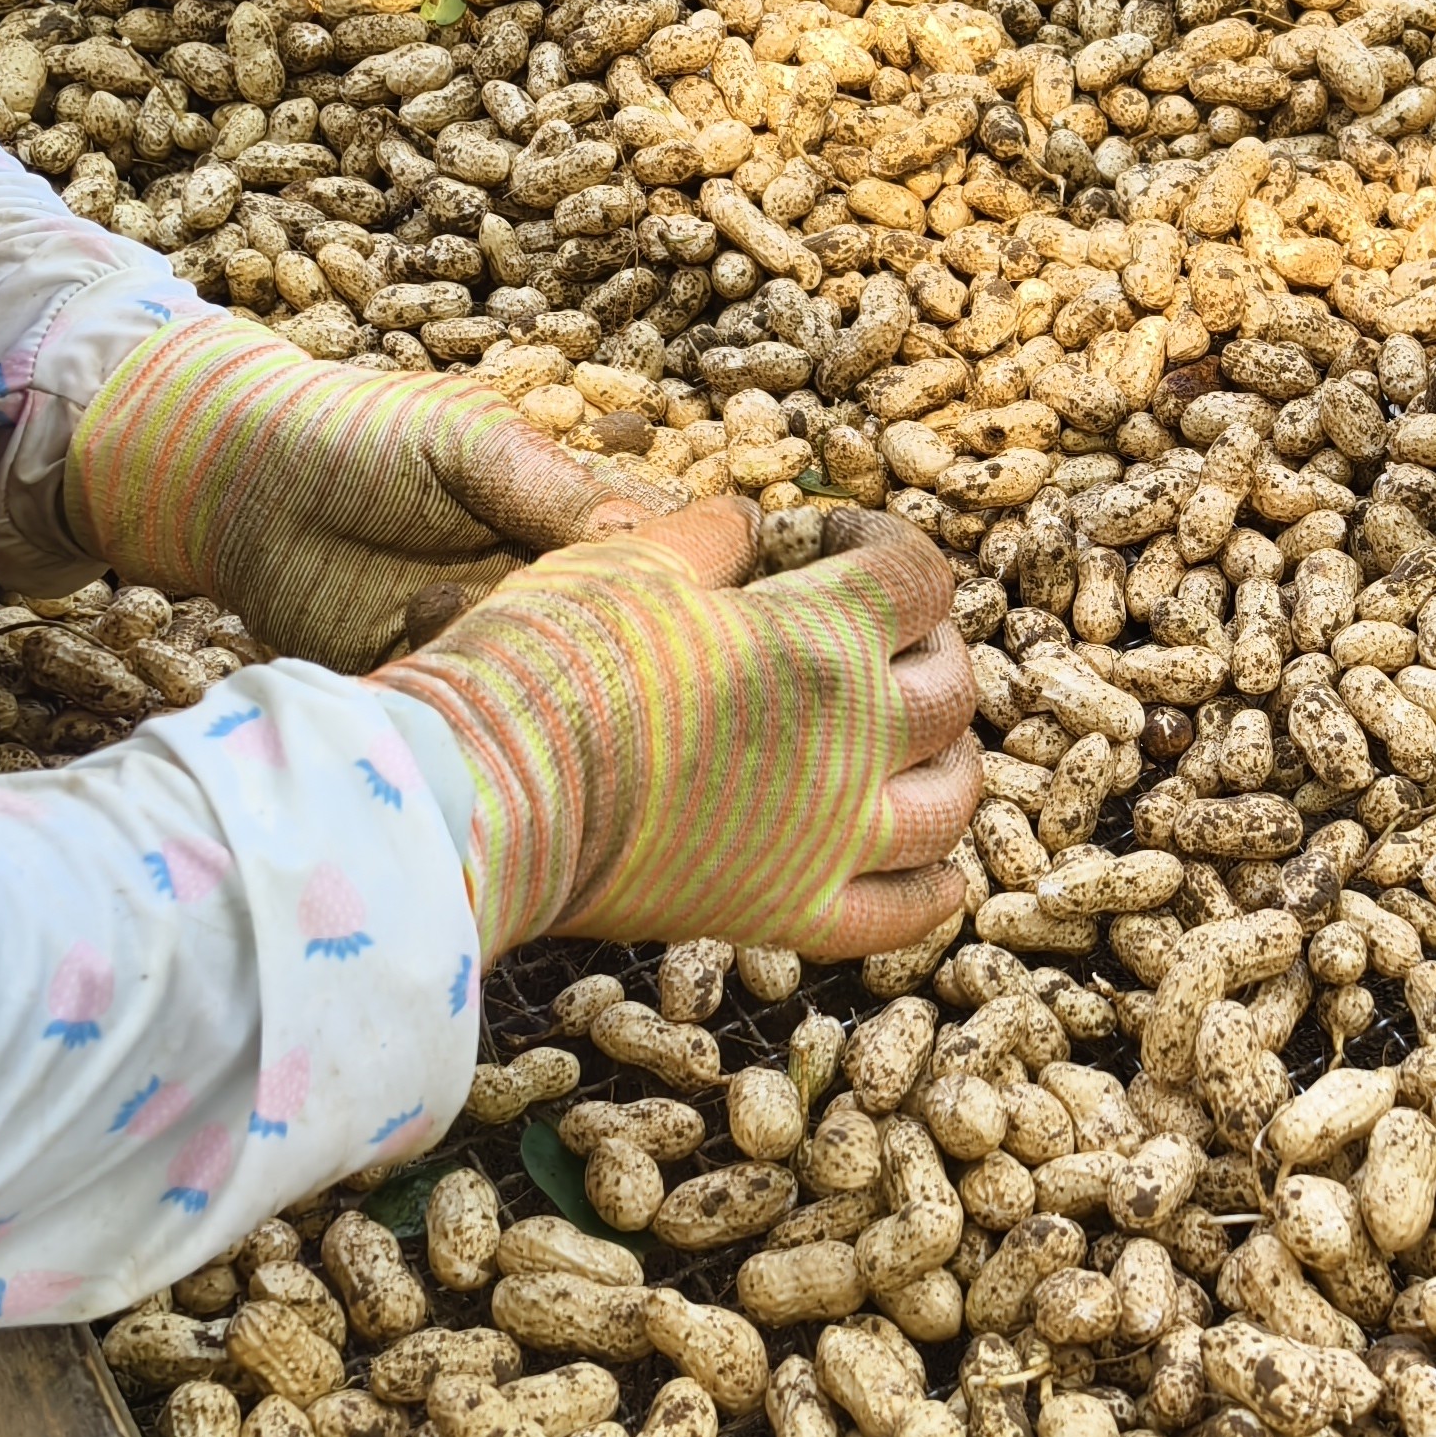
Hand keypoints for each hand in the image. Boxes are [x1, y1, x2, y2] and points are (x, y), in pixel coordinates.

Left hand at [70, 316, 680, 671]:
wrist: (229, 482)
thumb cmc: (358, 436)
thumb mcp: (468, 444)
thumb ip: (556, 490)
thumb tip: (652, 534)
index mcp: (573, 521)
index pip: (668, 560)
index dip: (694, 586)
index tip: (695, 602)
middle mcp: (545, 589)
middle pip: (628, 639)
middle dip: (626, 652)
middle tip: (603, 648)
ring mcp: (492, 643)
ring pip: (560, 687)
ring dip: (544, 678)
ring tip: (501, 642)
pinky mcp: (433, 689)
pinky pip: (479, 718)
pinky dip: (474, 707)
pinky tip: (441, 658)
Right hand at [376, 500, 983, 960]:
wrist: (484, 795)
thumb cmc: (548, 665)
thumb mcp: (626, 561)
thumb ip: (707, 537)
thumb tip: (745, 523)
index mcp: (822, 636)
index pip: (916, 578)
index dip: (890, 545)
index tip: (844, 540)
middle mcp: (852, 738)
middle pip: (951, 687)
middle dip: (930, 647)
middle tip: (882, 635)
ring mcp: (832, 835)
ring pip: (948, 801)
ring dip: (951, 761)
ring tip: (923, 742)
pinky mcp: (790, 910)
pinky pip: (899, 913)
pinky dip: (933, 891)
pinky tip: (942, 870)